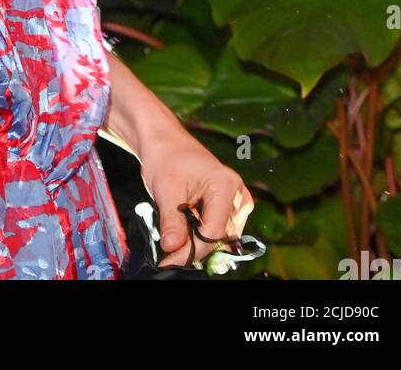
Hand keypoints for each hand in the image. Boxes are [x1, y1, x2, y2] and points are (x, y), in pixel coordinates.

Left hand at [138, 128, 254, 268]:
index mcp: (226, 185)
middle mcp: (237, 194)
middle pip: (218, 237)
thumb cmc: (165, 155)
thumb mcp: (165, 188)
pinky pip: (216, 229)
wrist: (163, 140)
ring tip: (174, 238)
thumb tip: (172, 248)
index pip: (213, 233)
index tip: (169, 260)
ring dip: (195, 243)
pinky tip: (182, 232)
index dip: (190, 251)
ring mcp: (235, 201)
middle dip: (193, 249)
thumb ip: (171, 221)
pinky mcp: (228, 206)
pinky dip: (198, 235)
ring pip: (217, 237)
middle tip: (168, 256)